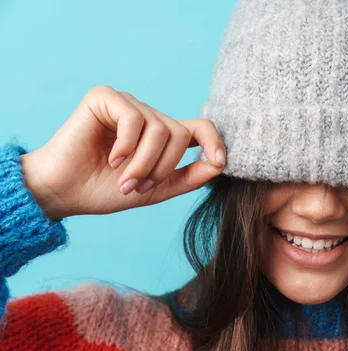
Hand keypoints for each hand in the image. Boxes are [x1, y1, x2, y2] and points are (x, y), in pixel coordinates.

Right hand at [19, 85, 225, 220]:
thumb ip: (188, 177)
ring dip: (143, 163)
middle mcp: (148, 116)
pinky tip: (112, 159)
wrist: (64, 192)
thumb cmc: (105, 190)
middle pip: (180, 134)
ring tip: (124, 180)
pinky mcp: (105, 97)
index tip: (220, 162)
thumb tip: (220, 165)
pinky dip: (126, 147)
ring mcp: (128, 104)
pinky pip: (134, 120)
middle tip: (139, 187)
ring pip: (159, 130)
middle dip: (162, 167)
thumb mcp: (156, 189)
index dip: (215, 142)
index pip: (199, 128)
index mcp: (162, 136)